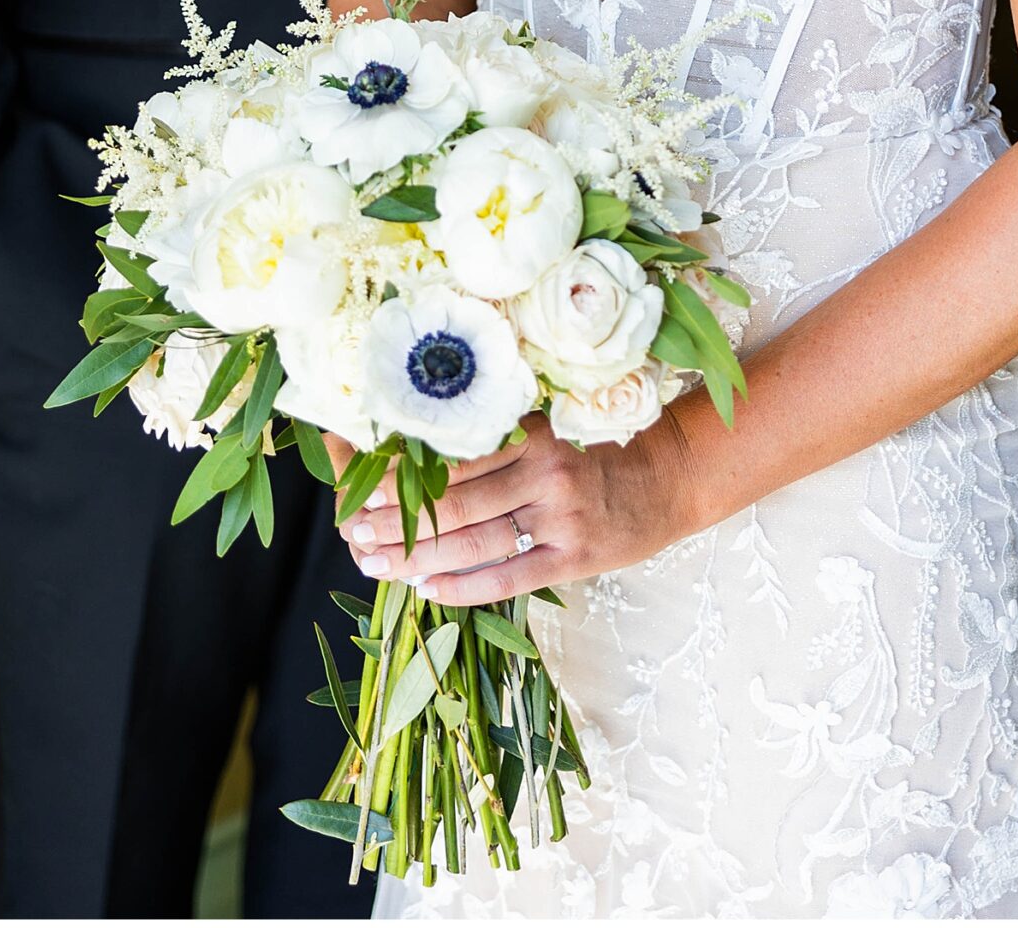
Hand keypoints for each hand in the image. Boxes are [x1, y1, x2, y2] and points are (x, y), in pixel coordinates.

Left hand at [337, 411, 694, 607]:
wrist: (666, 478)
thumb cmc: (597, 448)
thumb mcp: (550, 426)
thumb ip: (498, 436)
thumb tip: (422, 449)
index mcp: (531, 432)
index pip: (451, 453)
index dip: (400, 471)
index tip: (358, 481)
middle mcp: (542, 472)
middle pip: (452, 500)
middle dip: (395, 518)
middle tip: (351, 529)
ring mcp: (559, 519)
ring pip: (470, 542)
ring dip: (415, 556)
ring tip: (375, 562)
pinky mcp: (572, 559)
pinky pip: (506, 577)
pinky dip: (462, 588)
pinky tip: (427, 591)